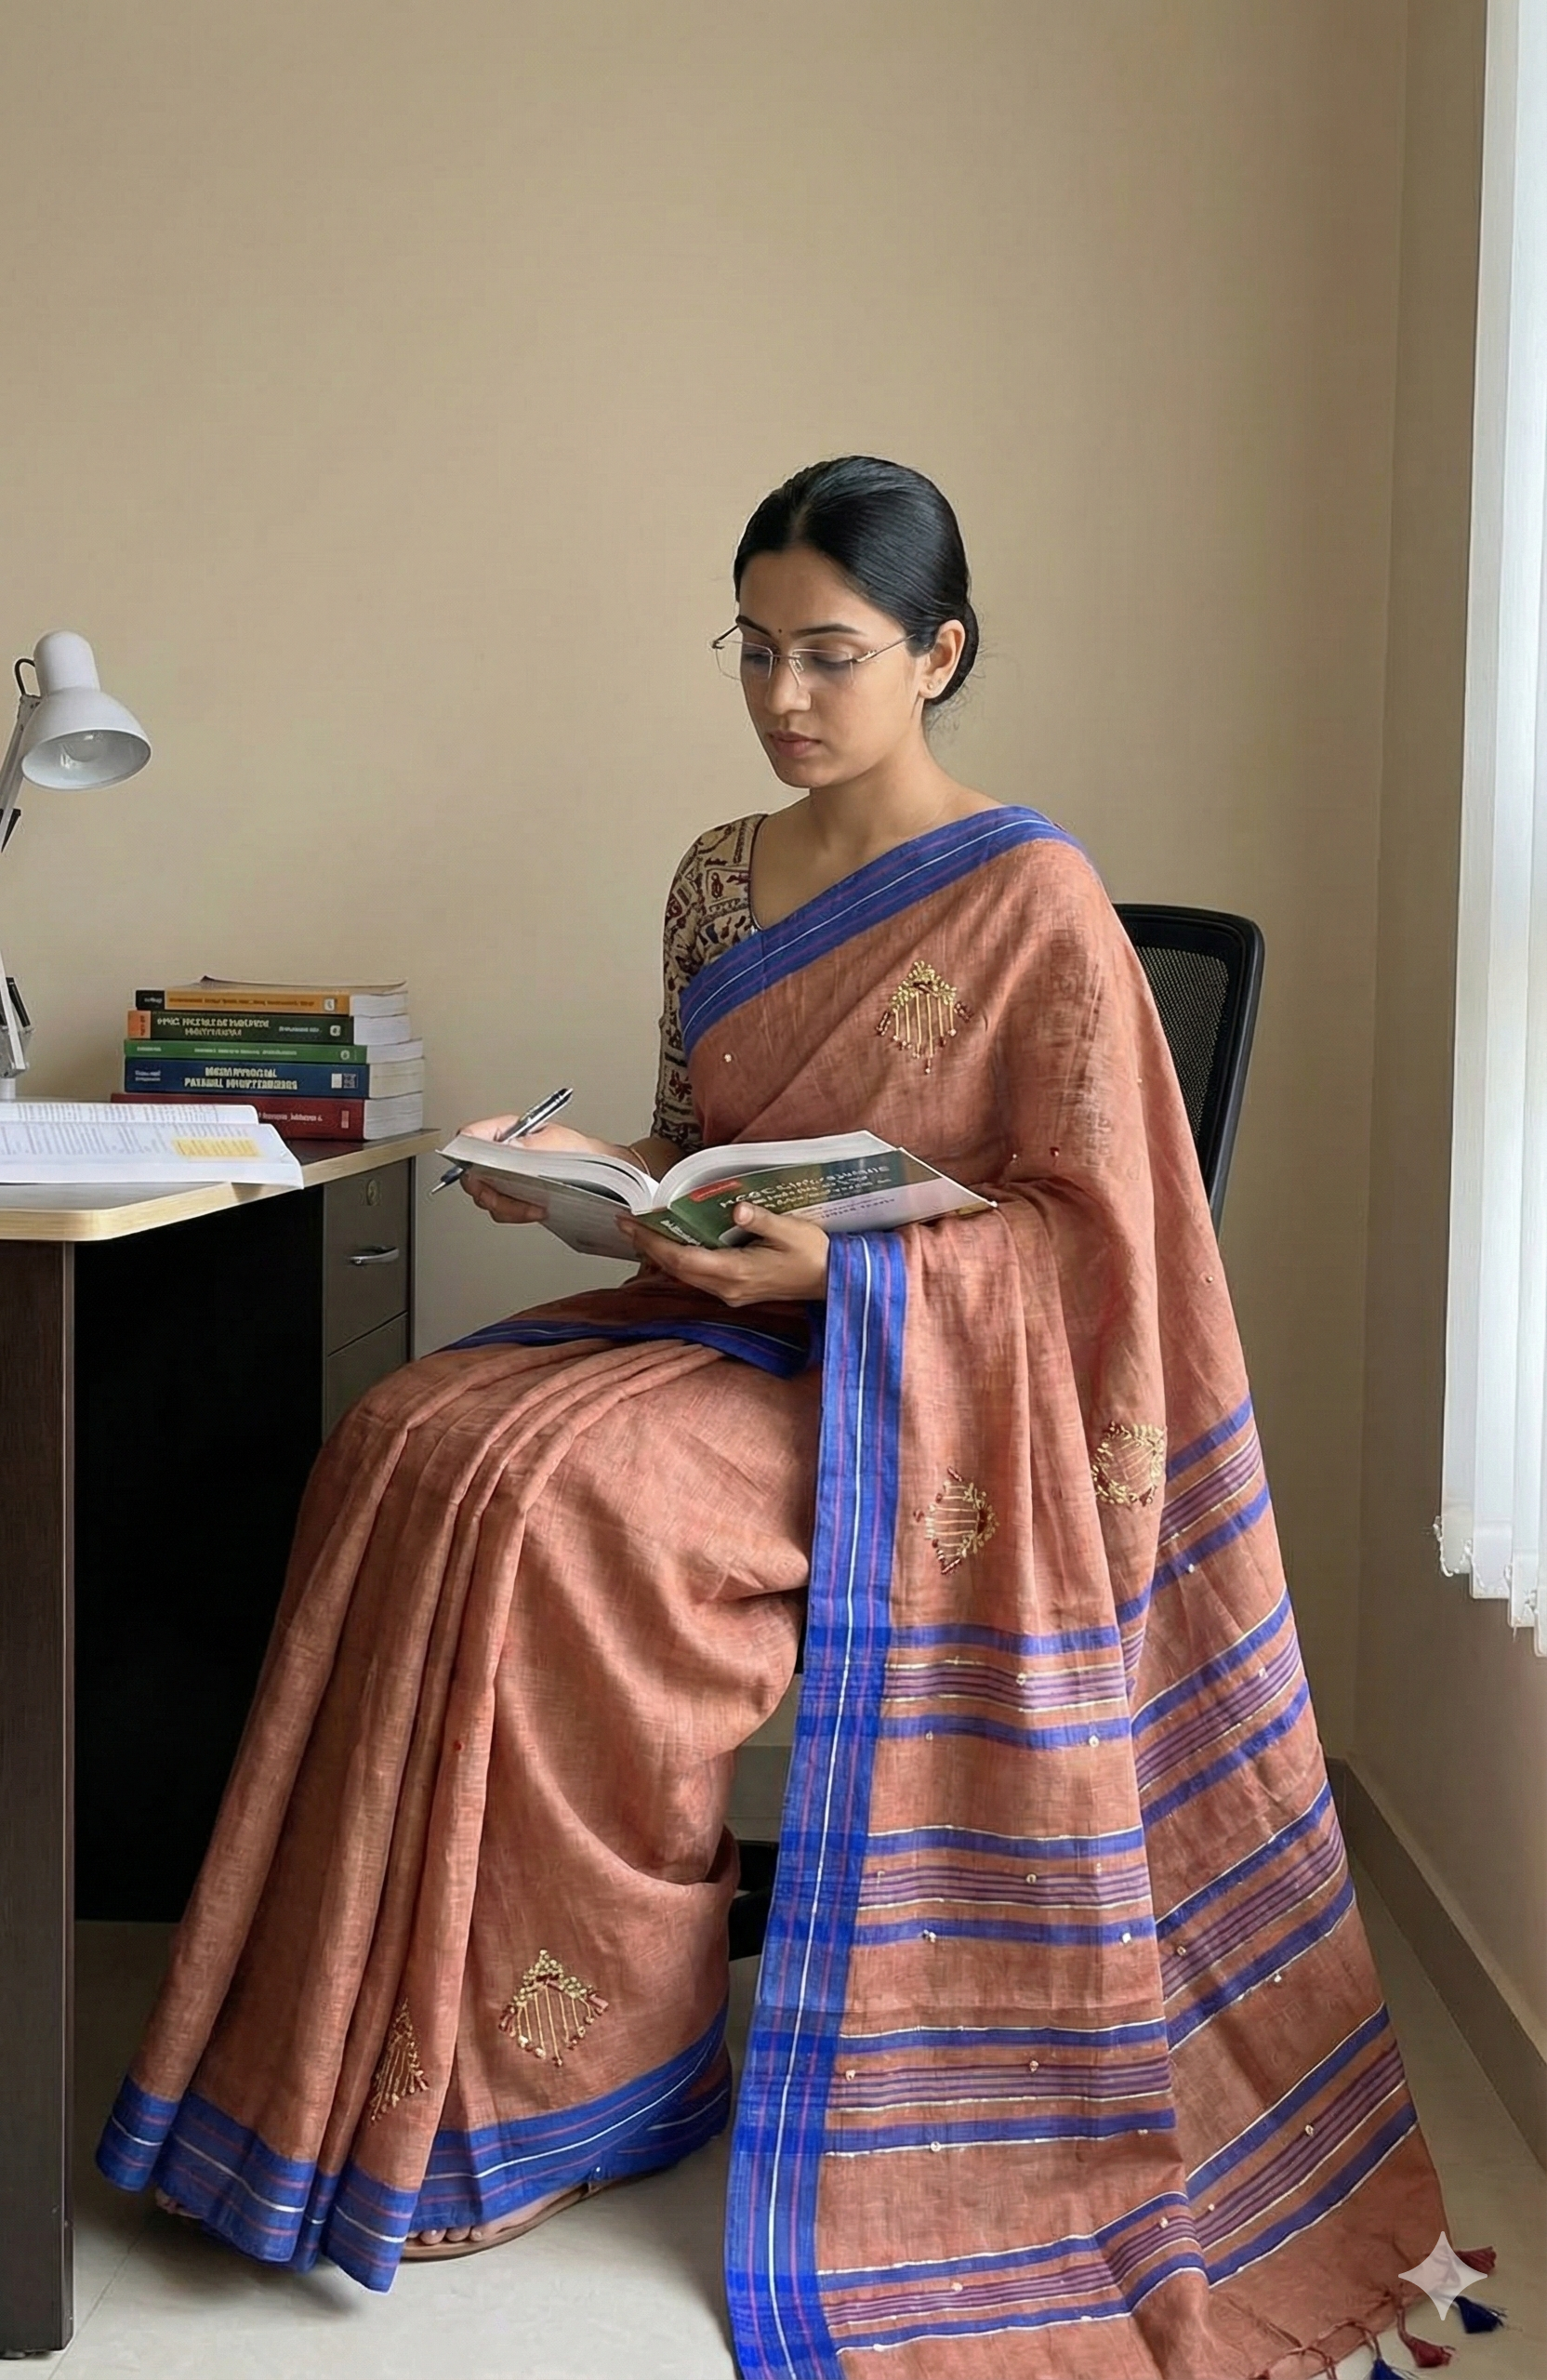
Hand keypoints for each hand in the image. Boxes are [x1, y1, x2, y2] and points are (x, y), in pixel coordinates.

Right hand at [456, 1117, 632, 1226]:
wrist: (599, 1176)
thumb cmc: (580, 1152)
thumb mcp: (558, 1142)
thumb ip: (533, 1144)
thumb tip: (509, 1146)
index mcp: (506, 1131)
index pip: (470, 1137)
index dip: (466, 1153)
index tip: (478, 1170)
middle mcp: (500, 1153)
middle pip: (472, 1173)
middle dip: (489, 1191)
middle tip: (507, 1199)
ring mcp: (504, 1175)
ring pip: (485, 1195)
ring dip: (506, 1206)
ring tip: (532, 1208)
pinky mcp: (512, 1194)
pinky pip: (501, 1208)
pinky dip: (514, 1213)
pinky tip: (534, 1211)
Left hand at [617, 1203, 829, 1306]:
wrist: (833, 1280)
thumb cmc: (815, 1253)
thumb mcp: (792, 1230)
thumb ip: (761, 1219)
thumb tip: (736, 1208)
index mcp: (737, 1272)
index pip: (682, 1259)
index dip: (653, 1242)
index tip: (630, 1223)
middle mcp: (728, 1288)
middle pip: (677, 1269)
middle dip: (649, 1246)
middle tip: (626, 1223)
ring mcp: (731, 1293)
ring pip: (686, 1275)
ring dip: (662, 1255)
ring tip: (644, 1232)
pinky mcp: (736, 1292)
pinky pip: (699, 1277)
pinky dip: (680, 1261)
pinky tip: (674, 1246)